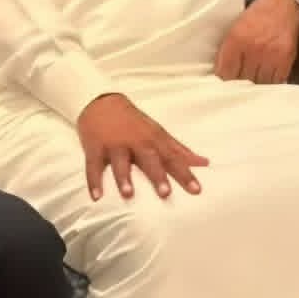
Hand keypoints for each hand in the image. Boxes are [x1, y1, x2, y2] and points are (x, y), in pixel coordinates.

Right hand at [78, 95, 208, 199]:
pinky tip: (96, 197)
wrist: (101, 101)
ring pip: (120, 162)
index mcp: (154, 139)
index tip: (196, 190)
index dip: (185, 174)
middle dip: (157, 175)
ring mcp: (114, 144)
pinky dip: (93, 181)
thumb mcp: (158, 133)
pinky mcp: (95, 147)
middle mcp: (136, 142)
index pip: (173, 158)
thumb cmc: (135, 123)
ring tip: (128, 194)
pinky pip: (93, 166)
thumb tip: (205, 163)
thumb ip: (180, 150)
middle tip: (166, 194)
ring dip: (124, 178)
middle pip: (148, 159)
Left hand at [214, 0, 298, 83]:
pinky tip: (267, 80)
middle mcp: (253, 49)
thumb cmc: (256, 16)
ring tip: (254, 84)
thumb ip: (227, 50)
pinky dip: (271, 83)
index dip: (223, 82)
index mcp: (236, 39)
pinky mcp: (285, 60)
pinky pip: (276, 81)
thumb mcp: (235, 28)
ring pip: (259, 84)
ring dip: (256, 86)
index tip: (223, 86)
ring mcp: (270, 56)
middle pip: (242, 80)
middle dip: (239, 84)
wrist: (284, 5)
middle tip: (239, 87)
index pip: (225, 72)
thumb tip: (220, 74)